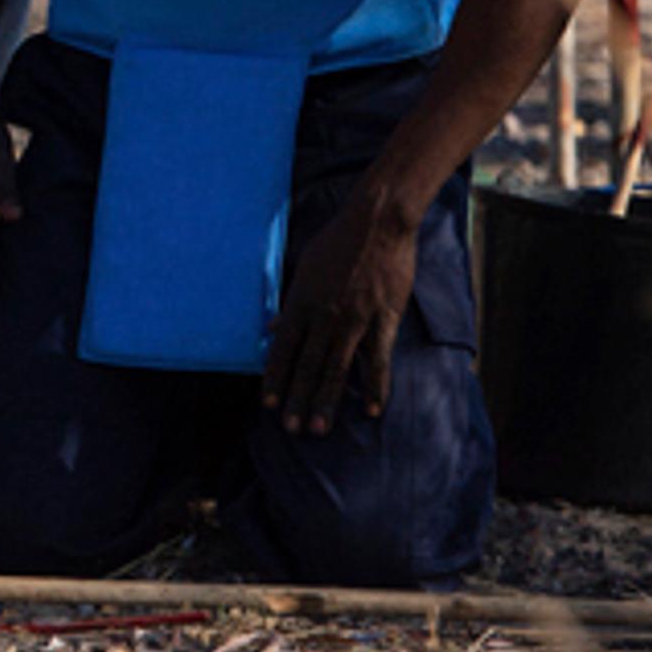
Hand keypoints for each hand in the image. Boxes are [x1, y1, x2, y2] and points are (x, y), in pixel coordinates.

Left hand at [262, 195, 418, 433]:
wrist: (377, 222)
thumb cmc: (338, 242)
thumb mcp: (305, 268)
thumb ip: (290, 302)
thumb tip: (273, 328)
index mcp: (301, 302)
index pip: (282, 349)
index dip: (274, 378)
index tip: (267, 404)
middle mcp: (324, 315)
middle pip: (307, 365)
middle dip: (297, 399)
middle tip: (291, 428)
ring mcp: (354, 320)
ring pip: (337, 368)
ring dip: (327, 400)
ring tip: (319, 427)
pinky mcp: (383, 320)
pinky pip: (378, 361)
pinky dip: (376, 387)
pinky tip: (373, 410)